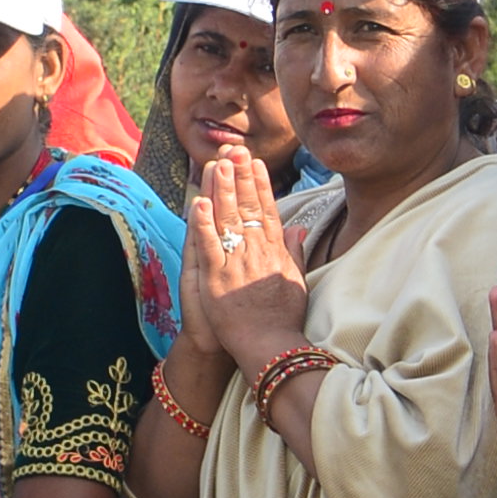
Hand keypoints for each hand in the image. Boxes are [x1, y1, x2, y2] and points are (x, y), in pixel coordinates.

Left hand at [190, 147, 312, 375]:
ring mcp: (236, 263)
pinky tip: (198, 202)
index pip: (267, 211)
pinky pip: (208, 245)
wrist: (271, 346)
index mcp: (275, 253)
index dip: (260, 185)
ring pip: (227, 220)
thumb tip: (297, 229)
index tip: (255, 163)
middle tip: (235, 151)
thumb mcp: (297, 283)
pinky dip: (203, 224)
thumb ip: (295, 253)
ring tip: (216, 164)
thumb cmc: (284, 320)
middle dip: (240, 177)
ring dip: (221, 190)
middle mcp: (257, 253)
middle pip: (246, 208)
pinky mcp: (217, 278)